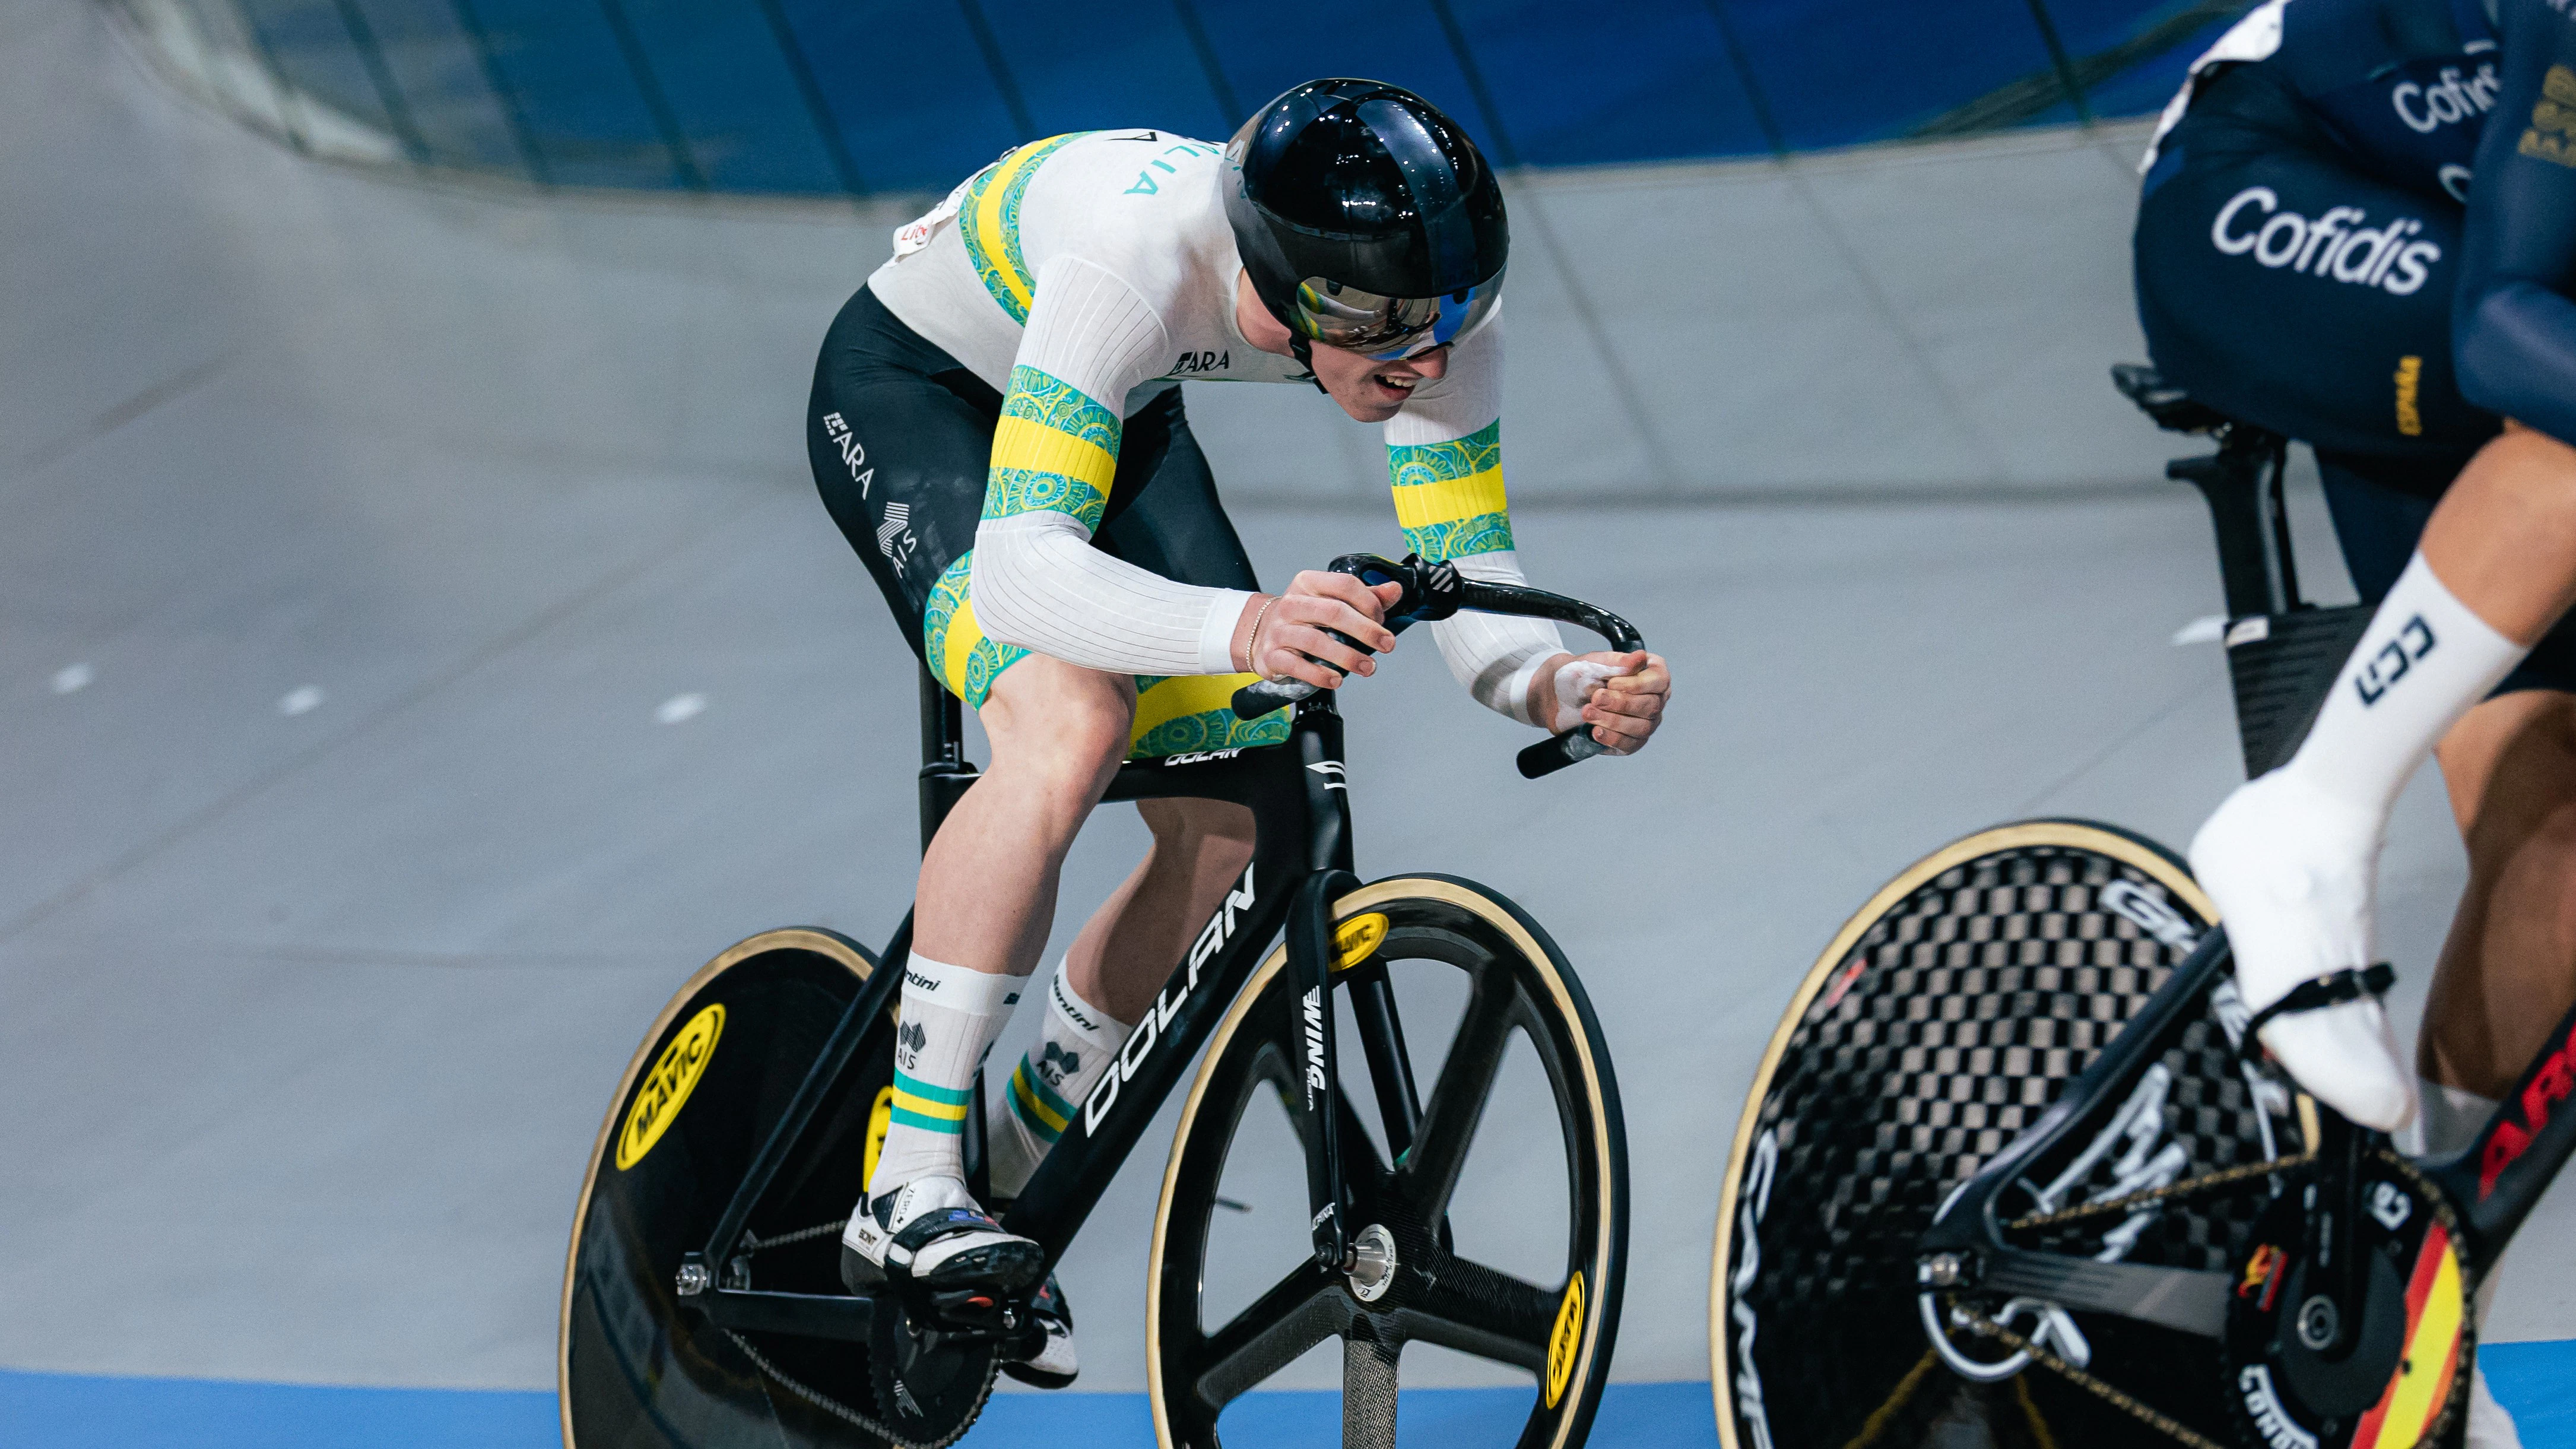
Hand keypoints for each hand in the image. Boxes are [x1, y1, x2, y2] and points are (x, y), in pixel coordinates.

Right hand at [1236, 573, 1403, 688]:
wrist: (1260, 634)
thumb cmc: (1303, 617)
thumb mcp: (1330, 600)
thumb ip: (1364, 597)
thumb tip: (1395, 590)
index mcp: (1308, 583)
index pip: (1345, 585)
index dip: (1370, 603)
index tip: (1382, 620)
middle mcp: (1292, 603)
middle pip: (1334, 612)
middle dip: (1366, 630)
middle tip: (1387, 645)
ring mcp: (1279, 630)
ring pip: (1317, 641)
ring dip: (1348, 657)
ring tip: (1368, 668)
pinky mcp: (1272, 655)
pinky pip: (1298, 666)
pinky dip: (1320, 675)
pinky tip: (1337, 679)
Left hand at [1530, 650, 1667, 753]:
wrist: (1560, 695)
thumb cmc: (1582, 674)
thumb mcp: (1595, 662)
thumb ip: (1618, 661)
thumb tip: (1640, 657)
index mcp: (1651, 673)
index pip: (1659, 680)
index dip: (1637, 684)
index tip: (1611, 683)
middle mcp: (1654, 698)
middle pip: (1651, 706)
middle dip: (1620, 703)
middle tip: (1595, 698)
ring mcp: (1645, 722)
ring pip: (1641, 727)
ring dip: (1612, 721)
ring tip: (1588, 712)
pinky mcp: (1631, 741)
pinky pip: (1629, 745)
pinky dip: (1611, 738)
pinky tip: (1596, 731)